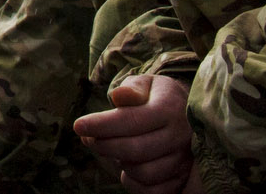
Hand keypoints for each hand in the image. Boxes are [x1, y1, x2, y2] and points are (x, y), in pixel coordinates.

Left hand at [74, 73, 199, 192]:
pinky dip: (134, 183)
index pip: (132, 120)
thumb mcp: (146, 83)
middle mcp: (180, 137)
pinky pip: (154, 191)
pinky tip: (126, 166)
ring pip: (143, 173)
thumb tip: (118, 96)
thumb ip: (132, 88)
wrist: (187, 113)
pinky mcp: (182, 178)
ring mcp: (183, 160)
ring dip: (120, 163)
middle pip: (135, 150)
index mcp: (170, 109)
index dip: (101, 125)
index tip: (78, 125)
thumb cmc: (157, 96)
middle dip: (104, 145)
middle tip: (88, 139)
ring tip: (112, 148)